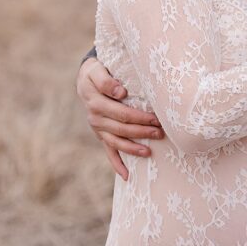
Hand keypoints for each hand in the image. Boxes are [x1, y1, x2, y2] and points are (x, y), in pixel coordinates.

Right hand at [76, 57, 164, 179]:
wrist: (86, 78)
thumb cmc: (97, 72)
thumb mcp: (95, 69)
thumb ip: (105, 80)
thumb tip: (120, 92)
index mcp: (95, 101)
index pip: (121, 112)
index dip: (138, 116)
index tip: (155, 117)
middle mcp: (95, 117)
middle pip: (121, 128)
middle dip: (142, 131)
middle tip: (161, 131)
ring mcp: (98, 128)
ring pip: (117, 142)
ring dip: (133, 148)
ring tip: (150, 151)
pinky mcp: (101, 135)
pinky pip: (108, 152)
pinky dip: (117, 164)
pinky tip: (127, 176)